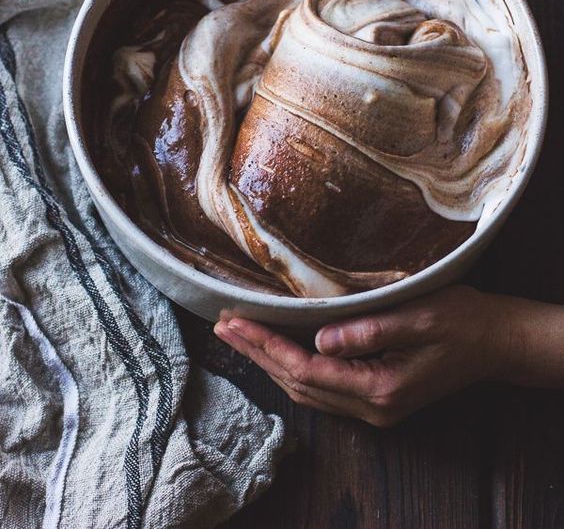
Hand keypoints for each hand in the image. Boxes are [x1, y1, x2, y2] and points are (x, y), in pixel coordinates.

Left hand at [214, 285, 509, 425]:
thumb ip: (368, 331)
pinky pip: (322, 388)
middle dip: (257, 353)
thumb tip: (319, 340)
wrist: (494, 342)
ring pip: (306, 390)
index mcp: (379, 388)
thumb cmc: (461, 322)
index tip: (234, 322)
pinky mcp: (376, 397)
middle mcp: (371, 406)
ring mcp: (374, 407)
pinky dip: (292, 368)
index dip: (265, 345)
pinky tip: (277, 351)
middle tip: (223, 325)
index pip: (305, 369)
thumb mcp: (418, 317)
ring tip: (240, 335)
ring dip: (269, 362)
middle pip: (297, 383)